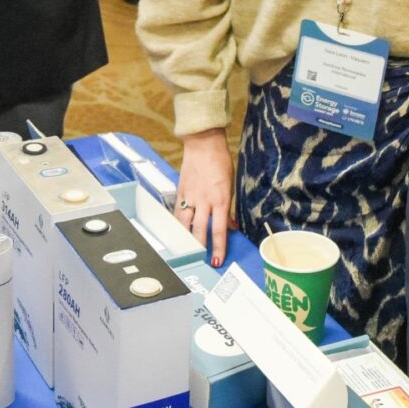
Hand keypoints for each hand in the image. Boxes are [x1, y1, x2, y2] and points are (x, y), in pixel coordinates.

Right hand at [174, 132, 234, 265]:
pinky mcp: (180, 192)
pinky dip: (178, 225)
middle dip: (200, 248)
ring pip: (185, 225)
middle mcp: (205, 201)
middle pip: (200, 231)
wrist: (203, 145)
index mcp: (221, 200)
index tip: (217, 260)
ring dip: (186, 240)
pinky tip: (177, 234)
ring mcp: (191, 197)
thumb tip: (231, 226)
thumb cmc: (220, 163)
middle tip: (201, 261)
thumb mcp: (230, 186)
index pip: (219, 230)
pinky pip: (178, 213)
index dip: (218, 248)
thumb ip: (228, 209)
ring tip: (187, 253)